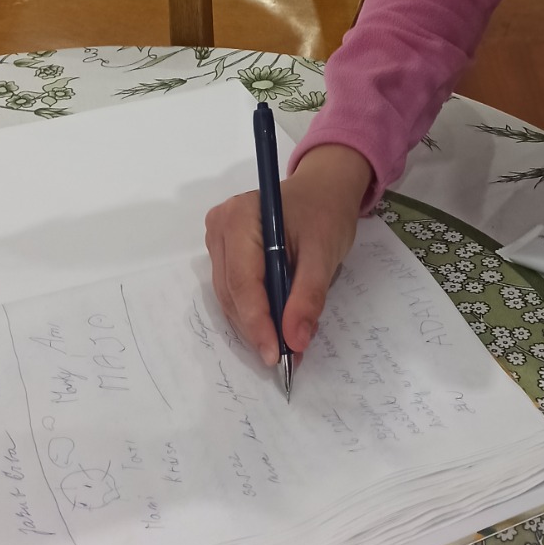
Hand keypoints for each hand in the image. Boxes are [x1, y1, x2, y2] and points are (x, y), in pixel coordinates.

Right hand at [205, 143, 371, 364]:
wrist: (324, 189)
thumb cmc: (325, 212)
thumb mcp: (324, 253)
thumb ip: (307, 296)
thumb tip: (294, 341)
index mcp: (239, 217)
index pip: (242, 282)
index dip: (258, 323)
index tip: (276, 356)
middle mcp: (219, 227)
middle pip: (233, 293)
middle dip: (260, 328)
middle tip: (290, 354)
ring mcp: (218, 240)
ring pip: (231, 297)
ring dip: (258, 324)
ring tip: (290, 342)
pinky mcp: (224, 253)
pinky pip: (235, 291)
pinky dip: (257, 311)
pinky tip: (279, 323)